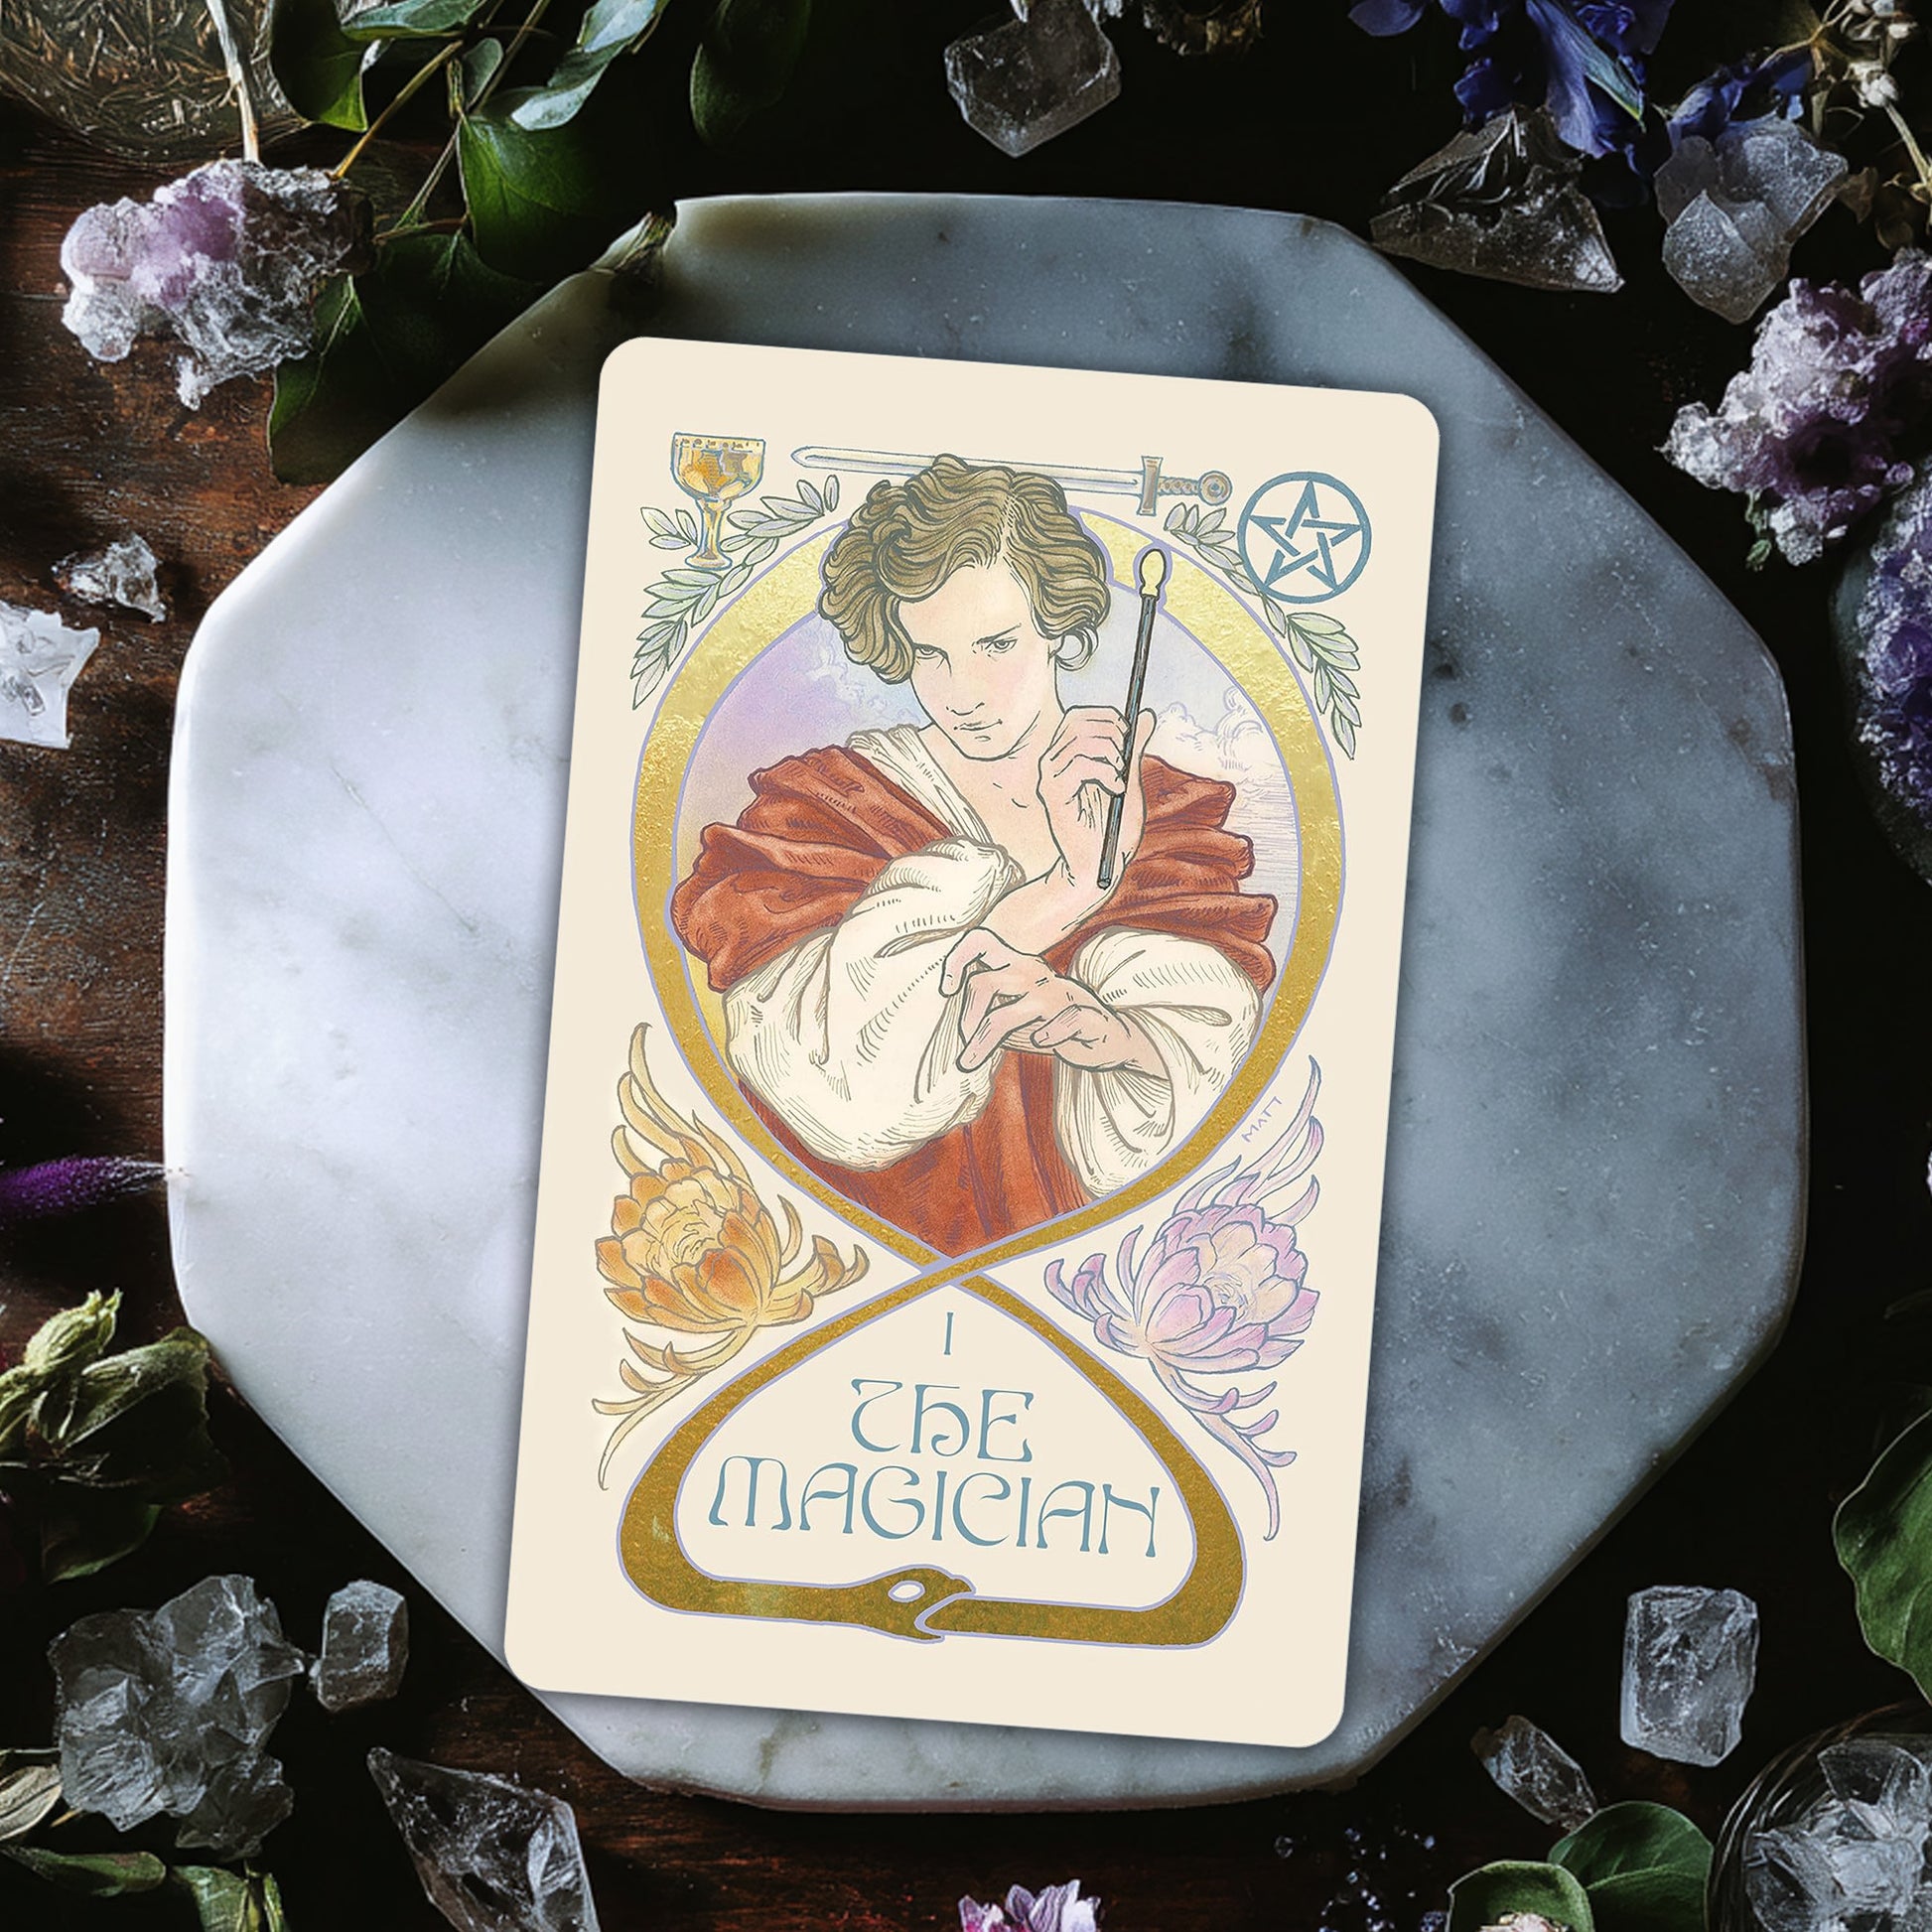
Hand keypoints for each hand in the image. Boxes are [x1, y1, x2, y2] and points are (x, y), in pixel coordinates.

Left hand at [940, 929, 1162, 1075]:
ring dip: (984, 1042)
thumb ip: (992, 1017)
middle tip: (966, 1043)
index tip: (946, 990)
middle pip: (982, 985)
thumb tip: (960, 1029)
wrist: (1111, 1037)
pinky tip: (1041, 1044)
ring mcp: (1059, 996)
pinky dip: (1047, 1036)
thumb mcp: (1020, 1018)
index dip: (956, 960)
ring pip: (1008, 1016)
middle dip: (966, 1019)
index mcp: (1020, 968)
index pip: (982, 944)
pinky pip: (1061, 1022)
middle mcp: (1036, 976)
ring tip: (971, 1061)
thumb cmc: (1058, 1025)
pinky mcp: (1085, 1016)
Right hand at [1034, 706, 1154, 904]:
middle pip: (1076, 720)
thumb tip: (1146, 715)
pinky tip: (1116, 789)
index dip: (1106, 717)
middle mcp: (1051, 764)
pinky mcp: (1053, 795)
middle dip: (1111, 732)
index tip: (1129, 736)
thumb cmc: (1111, 830)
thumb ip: (1134, 749)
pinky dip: (1105, 772)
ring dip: (1110, 754)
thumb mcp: (1129, 780)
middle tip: (1127, 757)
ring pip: (1079, 740)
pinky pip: (1079, 764)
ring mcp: (1049, 779)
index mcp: (1065, 758)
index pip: (1078, 716)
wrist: (1100, 866)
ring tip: (1121, 778)